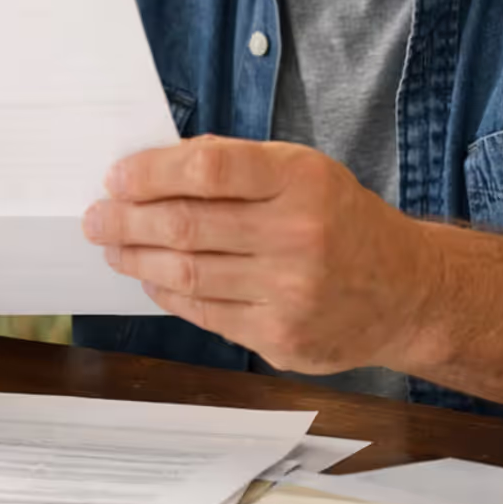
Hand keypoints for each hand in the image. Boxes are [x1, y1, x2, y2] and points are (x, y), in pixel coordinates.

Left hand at [82, 135, 427, 374]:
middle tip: (96, 217)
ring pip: (187, 275)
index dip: (152, 173)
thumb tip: (153, 167)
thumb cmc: (342, 220)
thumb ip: (235, 166)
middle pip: (187, 227)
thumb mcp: (302, 171)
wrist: (406, 291)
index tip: (117, 177)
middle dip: (126, 221)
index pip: (209, 170)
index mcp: (301, 180)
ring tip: (114, 246)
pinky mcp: (281, 337)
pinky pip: (205, 313)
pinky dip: (168, 293)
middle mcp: (298, 236)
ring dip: (137, 259)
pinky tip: (153, 278)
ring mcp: (290, 293)